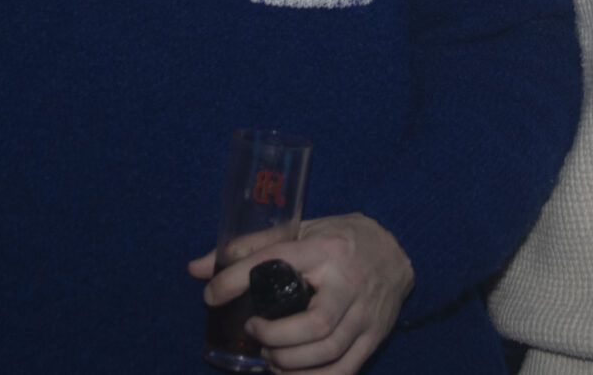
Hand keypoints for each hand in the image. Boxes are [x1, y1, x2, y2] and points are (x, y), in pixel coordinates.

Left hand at [190, 213, 412, 374]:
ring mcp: (365, 312)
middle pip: (313, 324)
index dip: (237, 281)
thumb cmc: (339, 239)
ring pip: (328, 351)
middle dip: (274, 337)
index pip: (276, 261)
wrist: (395, 250)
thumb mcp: (300, 232)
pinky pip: (344, 370)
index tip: (211, 295)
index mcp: (324, 248)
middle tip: (255, 333)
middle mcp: (348, 281)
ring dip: (290, 362)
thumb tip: (197, 269)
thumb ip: (251, 248)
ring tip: (271, 356)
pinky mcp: (375, 336)